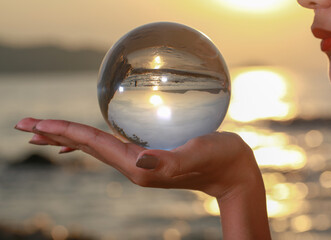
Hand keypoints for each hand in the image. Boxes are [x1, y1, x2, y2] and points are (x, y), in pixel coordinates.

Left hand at [14, 117, 258, 197]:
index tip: (36, 123)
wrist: (233, 173)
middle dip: (56, 135)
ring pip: (95, 149)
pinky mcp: (148, 158)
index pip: (94, 145)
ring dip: (69, 139)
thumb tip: (141, 160)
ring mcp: (140, 164)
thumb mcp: (199, 153)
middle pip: (86, 148)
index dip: (65, 131)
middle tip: (25, 126)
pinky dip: (90, 143)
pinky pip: (109, 149)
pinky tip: (83, 143)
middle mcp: (135, 167)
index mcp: (141, 165)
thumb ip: (170, 160)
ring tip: (46, 133)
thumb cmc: (221, 158)